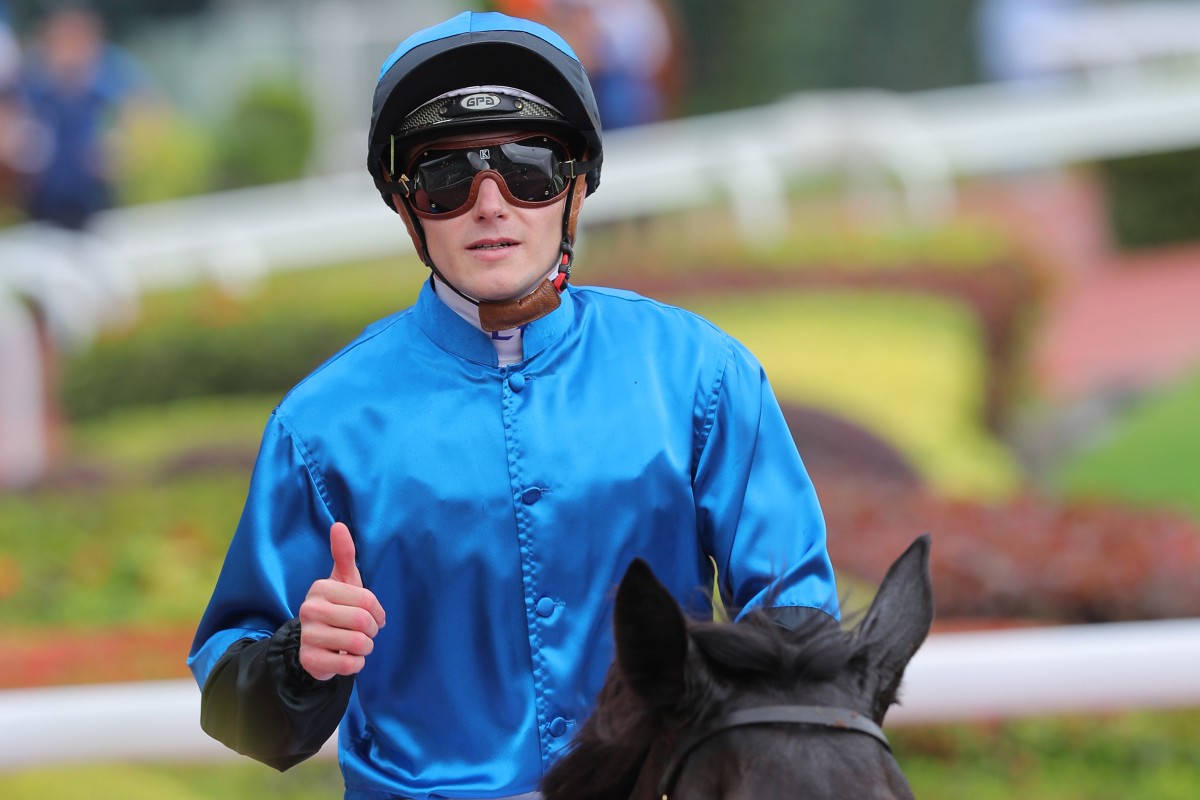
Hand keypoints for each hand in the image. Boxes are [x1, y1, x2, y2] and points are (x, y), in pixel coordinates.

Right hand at [298, 522, 386, 680]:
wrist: (316, 647)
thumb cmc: (338, 609)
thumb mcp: (344, 581)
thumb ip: (344, 554)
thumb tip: (339, 525)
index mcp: (320, 588)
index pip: (367, 600)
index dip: (378, 612)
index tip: (373, 616)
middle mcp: (309, 609)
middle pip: (363, 621)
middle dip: (372, 631)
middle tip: (365, 632)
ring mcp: (308, 636)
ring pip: (358, 644)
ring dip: (365, 648)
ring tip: (356, 645)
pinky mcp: (310, 660)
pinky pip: (349, 665)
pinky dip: (357, 663)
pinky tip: (346, 658)